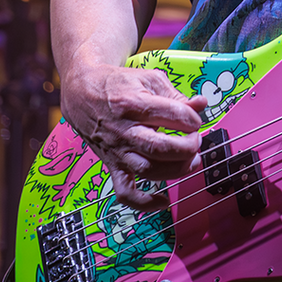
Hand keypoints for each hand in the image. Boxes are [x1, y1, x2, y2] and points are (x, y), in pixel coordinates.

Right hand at [60, 61, 207, 210]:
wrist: (81, 93)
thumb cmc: (116, 84)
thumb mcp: (148, 79)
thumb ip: (176, 95)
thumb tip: (201, 105)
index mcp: (133, 103)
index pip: (172, 115)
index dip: (192, 118)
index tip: (195, 118)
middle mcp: (123, 130)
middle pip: (160, 148)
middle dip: (187, 147)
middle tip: (196, 139)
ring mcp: (117, 150)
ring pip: (148, 170)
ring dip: (176, 170)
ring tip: (191, 160)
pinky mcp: (112, 165)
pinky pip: (126, 192)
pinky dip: (145, 202)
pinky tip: (163, 200)